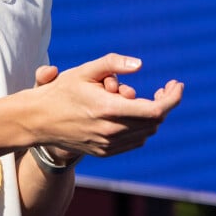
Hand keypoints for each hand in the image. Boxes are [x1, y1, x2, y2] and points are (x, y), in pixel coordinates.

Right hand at [31, 53, 182, 158]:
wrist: (39, 120)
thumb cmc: (61, 91)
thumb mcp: (85, 70)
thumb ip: (113, 63)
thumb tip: (140, 65)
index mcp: (108, 109)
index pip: (155, 110)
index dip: (172, 98)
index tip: (176, 84)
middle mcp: (111, 131)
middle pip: (154, 121)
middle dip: (163, 103)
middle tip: (163, 88)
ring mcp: (108, 145)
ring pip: (146, 133)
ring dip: (151, 116)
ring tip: (139, 98)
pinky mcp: (104, 152)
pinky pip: (134, 141)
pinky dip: (140, 127)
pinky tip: (131, 113)